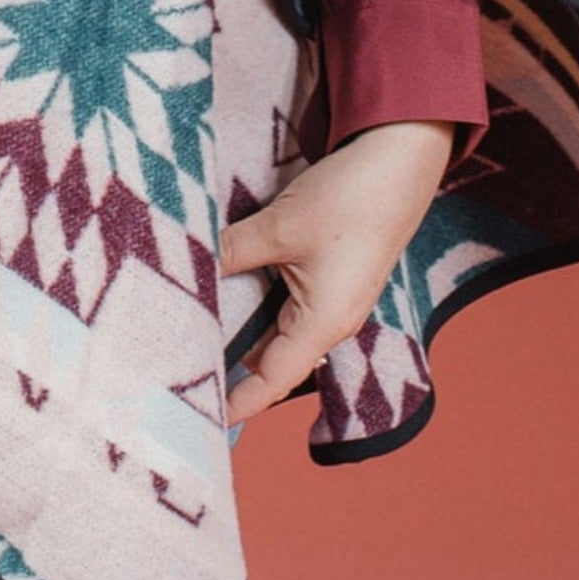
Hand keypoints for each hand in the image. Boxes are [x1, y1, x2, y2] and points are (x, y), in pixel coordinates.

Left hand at [218, 118, 455, 423]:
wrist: (397, 161)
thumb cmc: (348, 201)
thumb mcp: (279, 227)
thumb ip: (232, 251)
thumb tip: (188, 264)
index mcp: (323, 324)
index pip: (272, 379)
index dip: (238, 400)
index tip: (203, 418)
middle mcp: (330, 320)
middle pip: (273, 357)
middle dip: (231, 362)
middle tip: (182, 366)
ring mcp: (332, 297)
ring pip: (277, 325)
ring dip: (243, 326)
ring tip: (194, 329)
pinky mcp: (330, 272)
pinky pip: (287, 300)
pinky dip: (257, 299)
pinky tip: (226, 287)